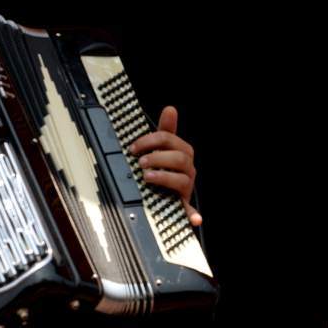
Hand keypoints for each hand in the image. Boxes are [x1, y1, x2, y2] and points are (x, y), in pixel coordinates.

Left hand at [129, 106, 201, 225]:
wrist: (171, 193)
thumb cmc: (166, 167)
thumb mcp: (164, 148)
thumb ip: (166, 130)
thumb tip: (171, 108)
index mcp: (182, 152)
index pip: (169, 139)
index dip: (151, 140)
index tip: (134, 147)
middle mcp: (187, 168)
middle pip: (179, 158)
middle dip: (157, 157)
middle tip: (140, 162)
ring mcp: (187, 186)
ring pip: (182, 179)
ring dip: (164, 177)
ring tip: (146, 177)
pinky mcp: (185, 204)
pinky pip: (191, 211)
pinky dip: (193, 215)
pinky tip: (193, 218)